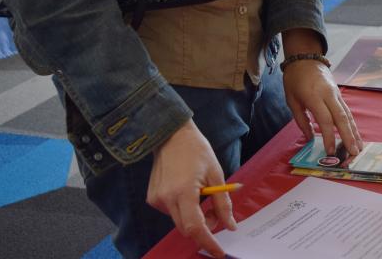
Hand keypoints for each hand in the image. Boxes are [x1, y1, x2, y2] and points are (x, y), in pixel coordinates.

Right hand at [146, 120, 235, 258]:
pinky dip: (184, 209)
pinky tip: (189, 191)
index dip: (208, 241)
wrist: (171, 135)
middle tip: (217, 214)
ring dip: (194, 217)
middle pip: (187, 228)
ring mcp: (156, 199)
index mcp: (184, 192)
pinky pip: (172, 212)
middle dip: (205, 227)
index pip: (195, 227)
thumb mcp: (216, 174)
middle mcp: (166, 199)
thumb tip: (230, 225)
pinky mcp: (152, 198)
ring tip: (203, 197)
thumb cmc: (197, 151)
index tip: (219, 252)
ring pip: (179, 221)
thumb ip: (222, 203)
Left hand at [283, 59, 362, 155]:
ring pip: (348, 114)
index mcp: (314, 96)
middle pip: (341, 118)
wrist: (305, 58)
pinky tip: (356, 135)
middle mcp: (329, 95)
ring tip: (359, 148)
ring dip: (354, 132)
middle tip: (354, 153)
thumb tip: (310, 138)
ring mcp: (336, 94)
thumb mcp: (291, 100)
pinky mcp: (339, 94)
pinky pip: (347, 111)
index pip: (325, 119)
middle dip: (348, 136)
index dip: (329, 136)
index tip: (330, 151)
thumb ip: (301, 120)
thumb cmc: (295, 80)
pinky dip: (352, 124)